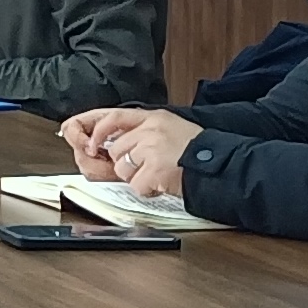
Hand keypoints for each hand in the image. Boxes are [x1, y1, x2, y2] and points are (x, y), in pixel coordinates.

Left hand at [71, 109, 200, 199]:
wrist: (216, 165)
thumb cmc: (196, 150)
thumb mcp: (171, 127)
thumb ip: (144, 130)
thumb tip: (116, 140)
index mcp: (154, 118)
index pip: (114, 118)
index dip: (98, 132)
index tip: (91, 144)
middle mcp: (150, 130)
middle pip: (116, 150)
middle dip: (127, 163)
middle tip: (148, 166)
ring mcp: (151, 150)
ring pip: (122, 169)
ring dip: (136, 177)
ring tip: (157, 173)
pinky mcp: (154, 170)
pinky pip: (136, 185)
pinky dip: (148, 189)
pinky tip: (162, 183)